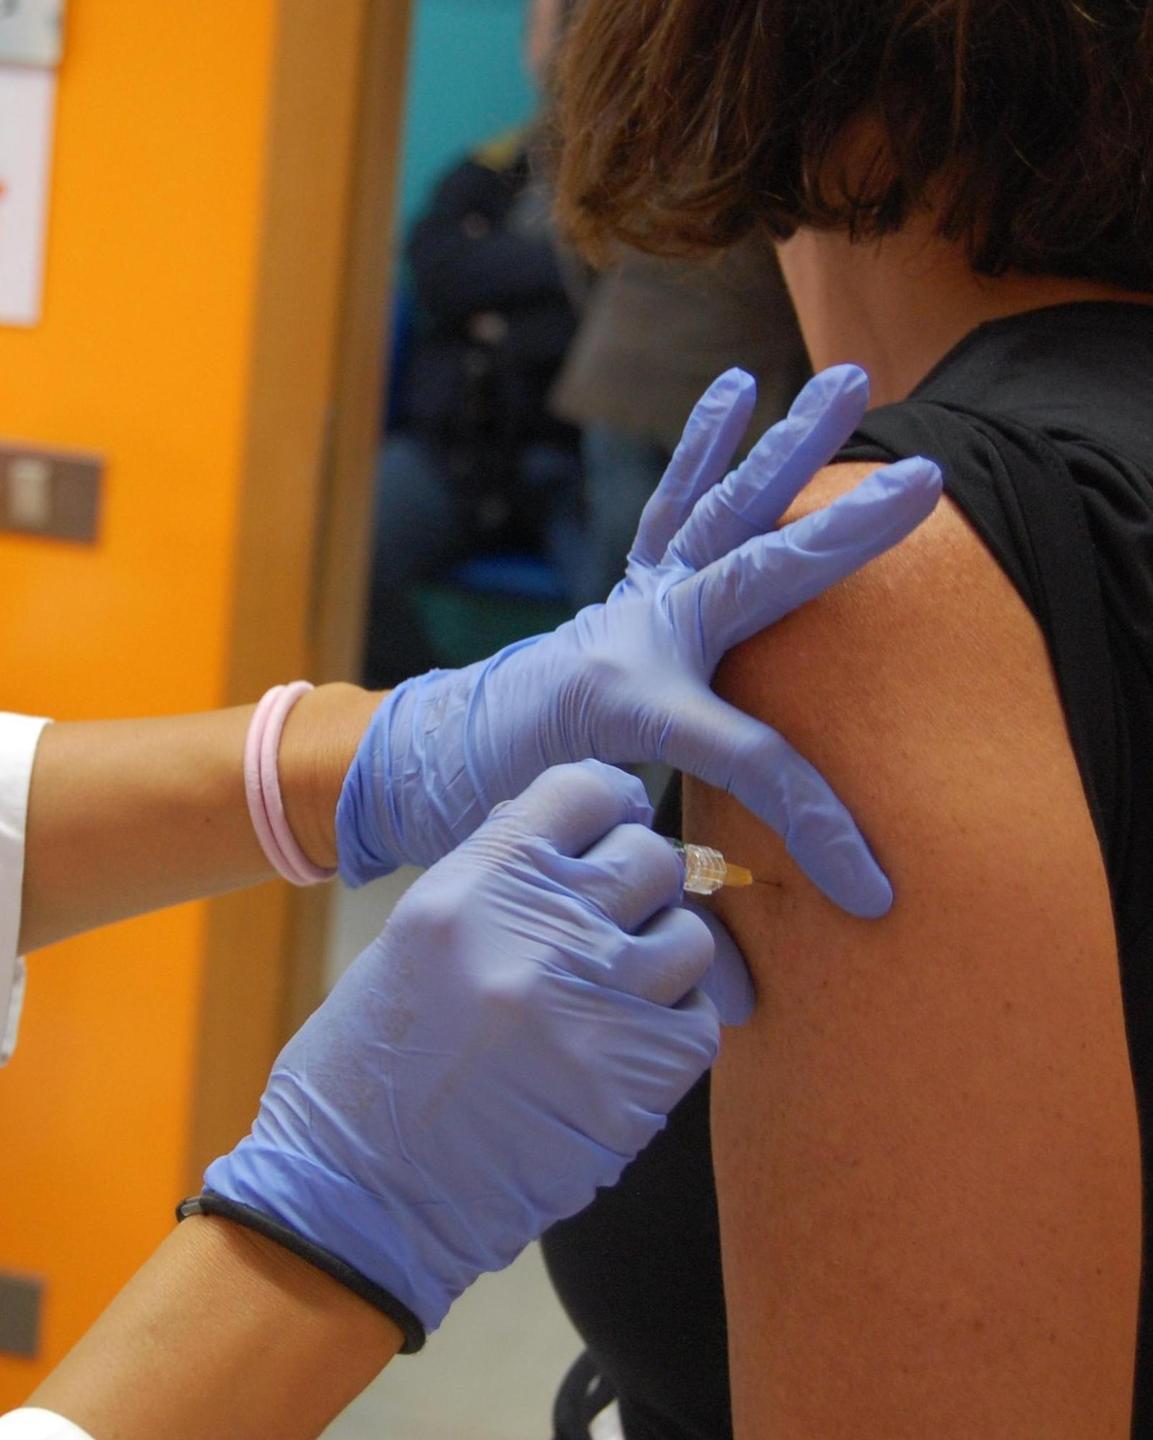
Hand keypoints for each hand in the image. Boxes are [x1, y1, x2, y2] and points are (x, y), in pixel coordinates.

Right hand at [203, 762, 719, 1335]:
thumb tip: (571, 840)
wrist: (357, 1201)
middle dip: (642, 882)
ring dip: (665, 955)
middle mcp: (540, 934)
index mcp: (475, 886)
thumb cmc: (372, 1068)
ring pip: (691, 937)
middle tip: (618, 916)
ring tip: (621, 987)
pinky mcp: (630, 1088)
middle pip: (652, 858)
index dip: (611, 806)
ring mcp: (593, 1010)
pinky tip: (629, 1044)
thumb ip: (497, 881)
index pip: (585, 790)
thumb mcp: (415, 939)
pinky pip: (698, 1023)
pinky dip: (675, 1026)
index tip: (613, 829)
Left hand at [338, 365, 941, 916]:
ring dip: (786, 447)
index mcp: (631, 700)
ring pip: (721, 511)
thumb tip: (738, 983)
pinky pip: (672, 508)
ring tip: (843, 383)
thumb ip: (660, 887)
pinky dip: (701, 449)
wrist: (428, 760)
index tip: (874, 892)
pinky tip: (730, 390)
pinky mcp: (631, 591)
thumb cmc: (495, 806)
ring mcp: (635, 602)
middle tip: (926, 483)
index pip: (756, 758)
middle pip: (760, 574)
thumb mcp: (578, 848)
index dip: (821, 827)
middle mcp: (637, 634)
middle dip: (846, 536)